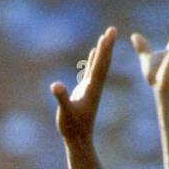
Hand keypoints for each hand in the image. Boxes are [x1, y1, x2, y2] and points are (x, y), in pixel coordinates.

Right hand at [51, 27, 115, 144]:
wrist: (78, 140)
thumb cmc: (71, 127)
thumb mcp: (65, 113)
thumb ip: (61, 98)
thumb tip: (56, 85)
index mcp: (91, 89)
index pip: (99, 67)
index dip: (103, 51)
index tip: (107, 36)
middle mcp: (94, 86)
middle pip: (103, 62)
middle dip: (107, 45)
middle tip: (113, 29)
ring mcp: (90, 88)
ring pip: (98, 65)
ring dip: (103, 50)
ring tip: (106, 35)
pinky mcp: (85, 91)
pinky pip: (91, 71)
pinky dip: (94, 60)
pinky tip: (95, 51)